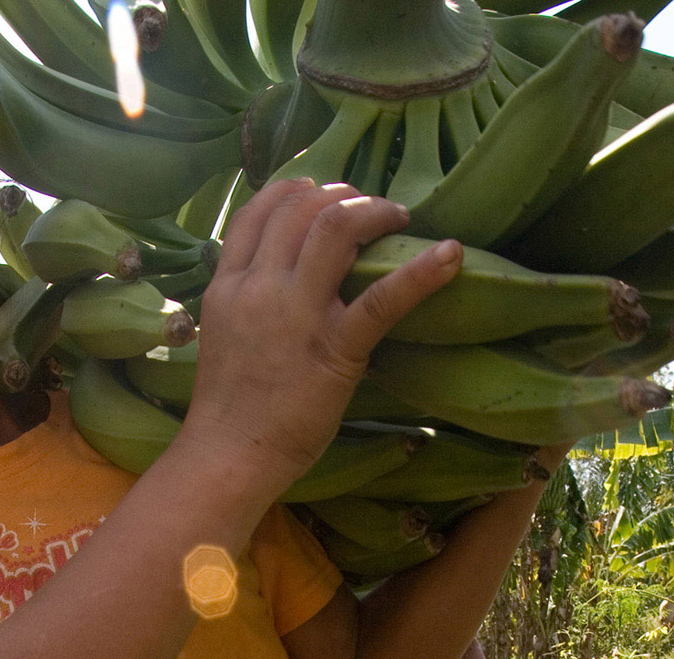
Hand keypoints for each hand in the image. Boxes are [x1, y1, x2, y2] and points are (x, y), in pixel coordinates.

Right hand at [176, 179, 461, 500]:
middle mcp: (260, 287)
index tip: (320, 191)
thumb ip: (246, 299)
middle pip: (301, 209)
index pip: (257, 212)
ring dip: (373, 211)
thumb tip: (277, 280)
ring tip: (398, 217)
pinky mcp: (334, 348)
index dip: (293, 189)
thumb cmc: (230, 407)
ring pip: (335, 229)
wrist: (228, 454)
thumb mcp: (222, 334)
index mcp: (229, 285)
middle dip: (342, 195)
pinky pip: (382, 299)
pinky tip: (450, 254)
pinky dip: (421, 271)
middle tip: (369, 207)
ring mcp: (296, 314)